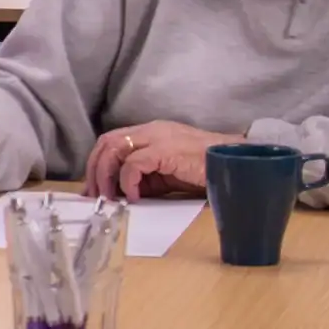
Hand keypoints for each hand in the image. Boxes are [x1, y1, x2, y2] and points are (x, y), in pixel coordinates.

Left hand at [84, 120, 241, 201]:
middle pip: (107, 142)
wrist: (236, 163)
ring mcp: (158, 137)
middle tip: (94, 195)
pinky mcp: (167, 149)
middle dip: (95, 169)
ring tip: (110, 197)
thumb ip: (146, 178)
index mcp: (150, 133)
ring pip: (115, 148)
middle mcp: (151, 130)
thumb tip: (122, 194)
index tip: (93, 188)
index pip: (112, 141)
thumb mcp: (169, 175)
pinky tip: (134, 197)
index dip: (97, 164)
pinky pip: (135, 163)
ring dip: (106, 175)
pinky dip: (128, 180)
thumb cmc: (207, 170)